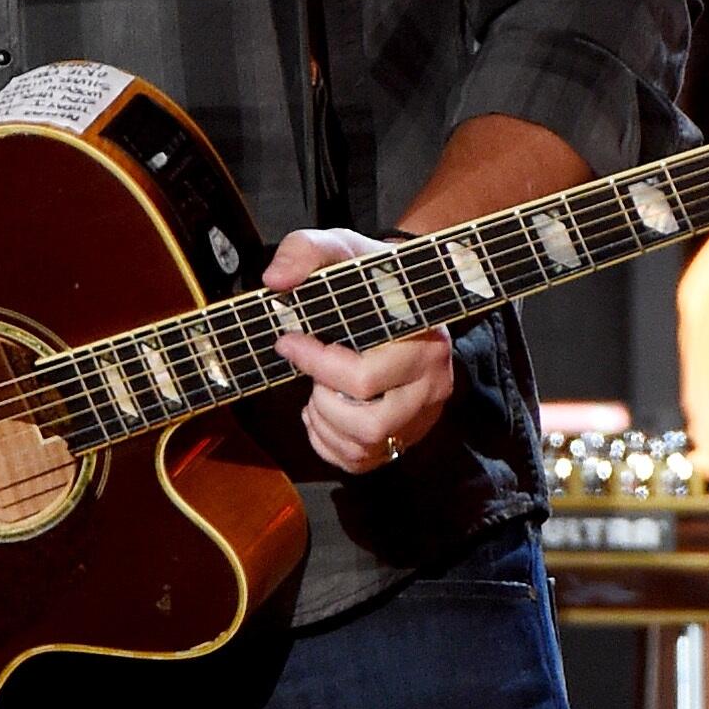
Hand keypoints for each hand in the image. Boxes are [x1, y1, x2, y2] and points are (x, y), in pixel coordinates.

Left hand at [265, 226, 454, 475]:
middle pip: (368, 423)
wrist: (402, 294)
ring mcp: (422, 414)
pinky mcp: (408, 435)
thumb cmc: (371, 275)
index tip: (288, 341)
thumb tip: (276, 280)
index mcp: (422, 339)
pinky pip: (363, 460)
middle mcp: (432, 383)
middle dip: (322, 400)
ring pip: (366, 445)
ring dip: (325, 422)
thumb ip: (305, 252)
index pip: (363, 377)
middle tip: (310, 372)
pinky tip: (323, 412)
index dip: (316, 365)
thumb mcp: (340, 248)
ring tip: (318, 390)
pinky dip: (330, 444)